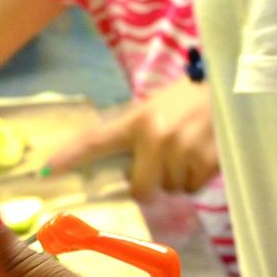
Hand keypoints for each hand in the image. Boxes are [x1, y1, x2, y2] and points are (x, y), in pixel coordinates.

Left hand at [44, 82, 218, 200]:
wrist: (230, 87)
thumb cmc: (186, 99)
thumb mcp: (152, 108)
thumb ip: (130, 134)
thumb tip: (109, 167)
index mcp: (138, 120)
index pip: (98, 141)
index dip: (70, 157)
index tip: (45, 172)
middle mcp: (157, 137)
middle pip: (141, 189)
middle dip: (150, 182)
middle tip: (162, 162)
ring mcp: (184, 150)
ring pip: (170, 189)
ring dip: (177, 178)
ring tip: (188, 151)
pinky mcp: (209, 161)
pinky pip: (193, 188)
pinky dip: (197, 178)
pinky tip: (203, 155)